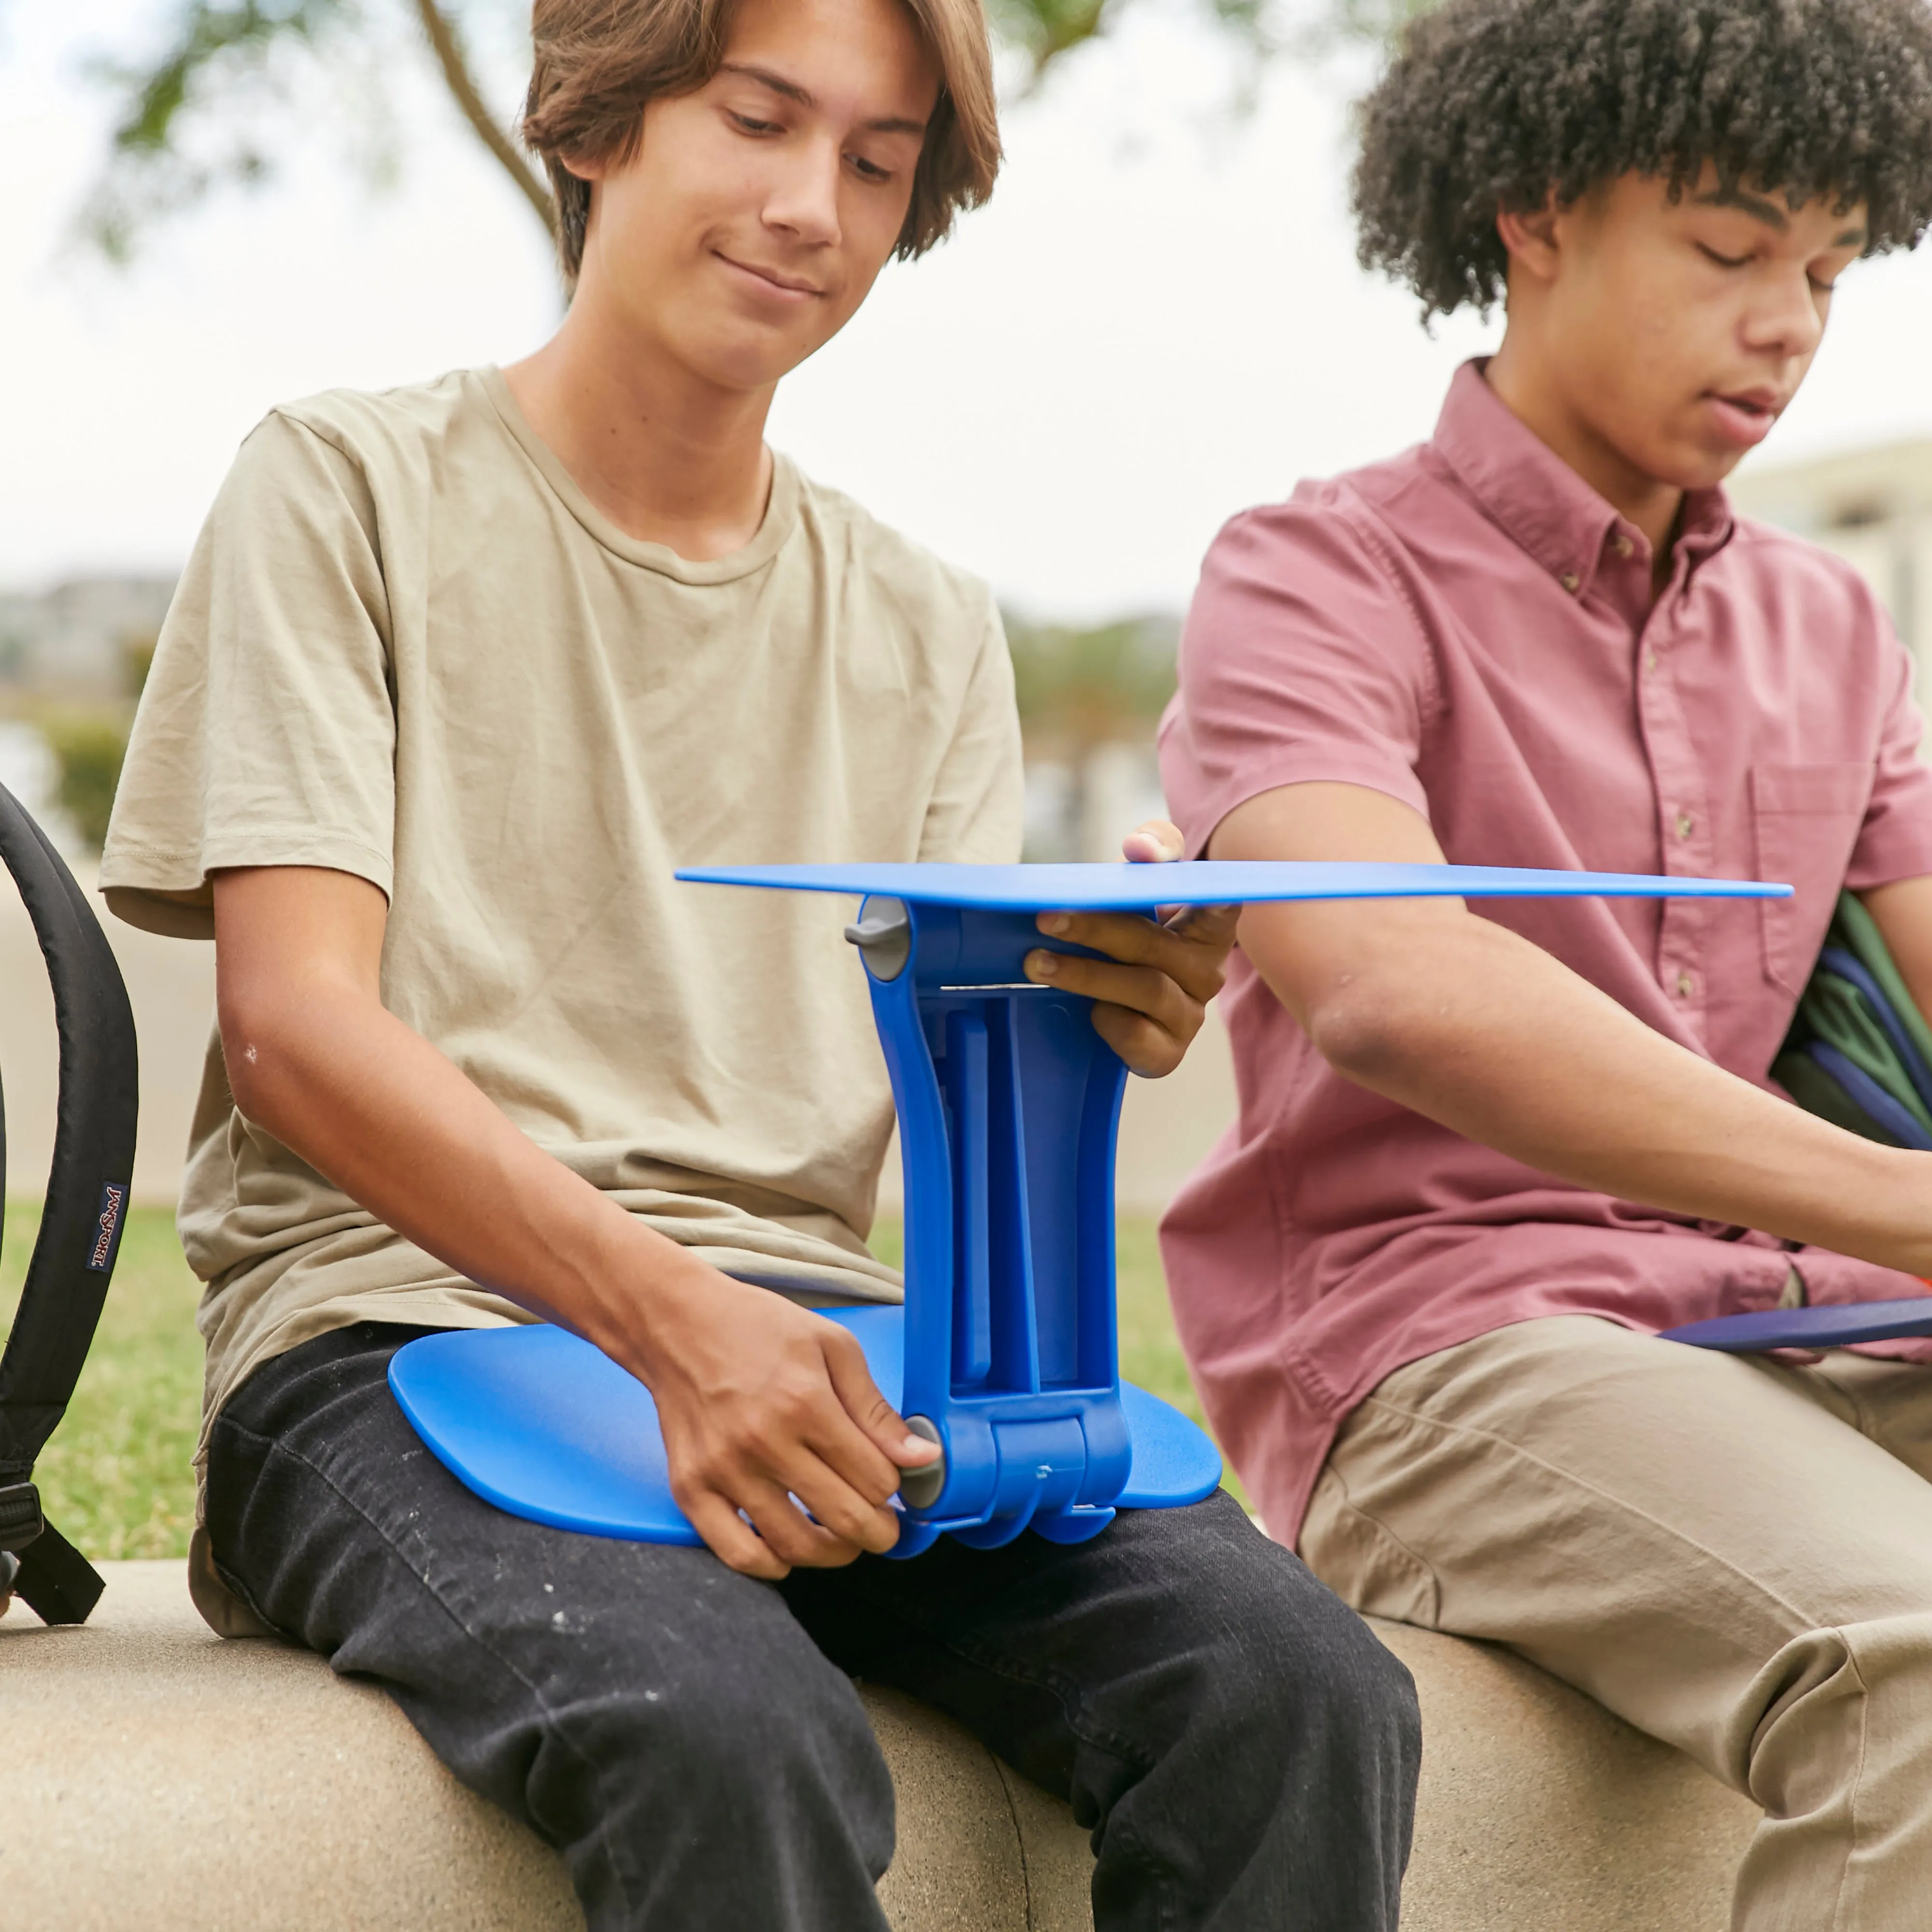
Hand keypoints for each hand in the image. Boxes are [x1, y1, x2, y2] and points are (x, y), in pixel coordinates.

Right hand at [630, 1264, 941, 1579]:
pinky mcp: (690, 1488)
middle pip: (843, 1519)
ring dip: (833, 1553)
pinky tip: (788, 1550)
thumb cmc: (757, 1328)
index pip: (875, 1479)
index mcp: (805, 1403)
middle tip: (884, 1527)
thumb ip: (876, 1409)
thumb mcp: (832, 1348)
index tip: (892, 1482)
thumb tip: (922, 1458)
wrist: (676, 1324)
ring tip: (843, 1538)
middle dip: (878, 1532)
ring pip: (795, 1546)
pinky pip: (736, 1553)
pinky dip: (770, 1565)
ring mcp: (723, 1470)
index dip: (895, 1488)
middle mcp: (763, 1442)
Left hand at [1021, 817, 1238, 1076]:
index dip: (1215, 895)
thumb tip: (1139, 846)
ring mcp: (1190, 1017)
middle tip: (1046, 918)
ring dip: (1084, 975)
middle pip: (1155, 945)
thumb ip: (1151, 848)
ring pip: (1144, 989)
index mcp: (1209, 927)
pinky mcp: (1167, 1053)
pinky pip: (1137, 1036)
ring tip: (1036, 963)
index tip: (1198, 884)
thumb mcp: (1141, 884)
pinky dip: (1105, 1019)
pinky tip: (1082, 1009)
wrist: (1113, 998)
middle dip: (1096, 929)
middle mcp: (1208, 973)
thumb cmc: (1133, 931)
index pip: (1223, 904)